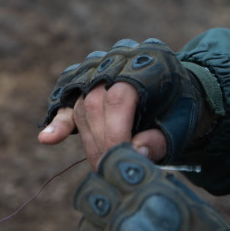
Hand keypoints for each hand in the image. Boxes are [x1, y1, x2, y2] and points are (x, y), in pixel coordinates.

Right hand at [39, 39, 212, 168]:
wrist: (178, 96)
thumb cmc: (182, 112)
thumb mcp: (182, 126)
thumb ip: (159, 141)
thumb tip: (133, 155)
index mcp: (148, 63)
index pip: (119, 98)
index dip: (114, 132)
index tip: (118, 159)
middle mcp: (118, 60)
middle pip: (95, 103)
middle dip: (100, 142)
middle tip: (108, 170)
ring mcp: (98, 70)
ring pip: (81, 106)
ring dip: (88, 140)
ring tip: (100, 165)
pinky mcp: (83, 85)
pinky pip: (67, 103)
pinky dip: (58, 123)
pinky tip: (47, 139)